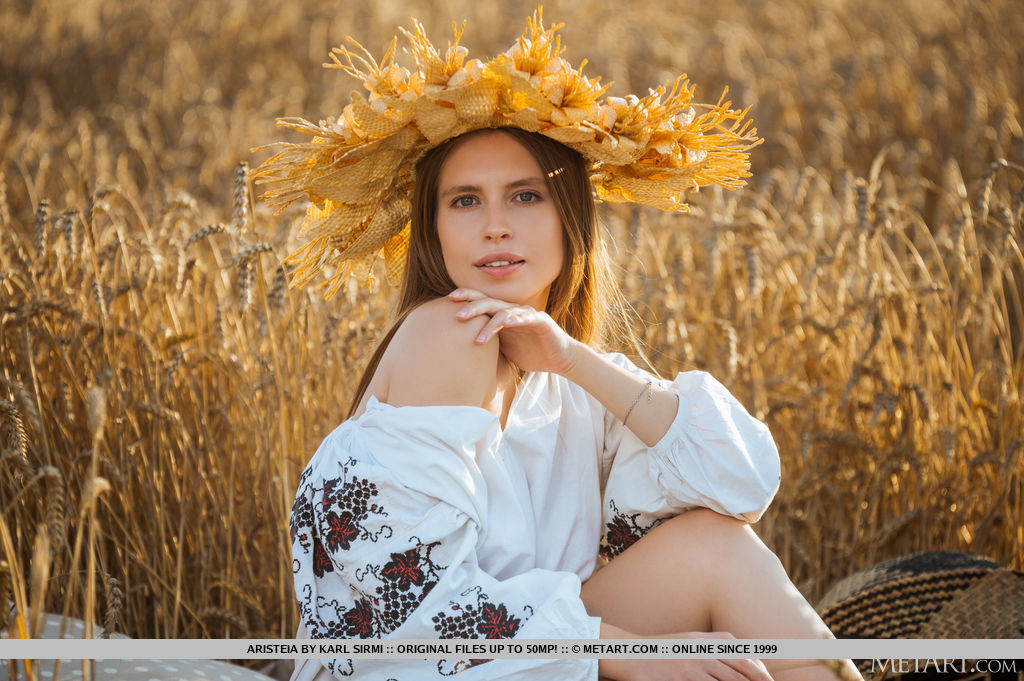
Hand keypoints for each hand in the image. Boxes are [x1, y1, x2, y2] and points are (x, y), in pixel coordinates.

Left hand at [447, 288, 580, 374]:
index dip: (466, 298)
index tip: (448, 300)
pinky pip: (527, 318)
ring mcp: (527, 315)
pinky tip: (506, 324)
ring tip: (478, 338)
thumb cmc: (530, 354)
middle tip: (457, 315)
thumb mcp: (502, 349)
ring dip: (490, 324)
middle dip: (472, 306)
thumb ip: (486, 343)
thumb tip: (459, 349)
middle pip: (489, 302)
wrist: (560, 359)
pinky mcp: (542, 322)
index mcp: (502, 316)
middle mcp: (513, 311)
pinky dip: (516, 320)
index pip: (481, 302)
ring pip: (505, 312)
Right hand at [600, 630, 772, 680]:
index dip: (761, 673)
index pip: (745, 656)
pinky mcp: (683, 677)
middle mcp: (705, 650)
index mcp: (708, 641)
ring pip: (729, 679)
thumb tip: (738, 652)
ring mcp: (694, 665)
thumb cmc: (662, 650)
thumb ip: (713, 646)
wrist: (630, 653)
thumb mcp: (690, 641)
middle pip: (743, 668)